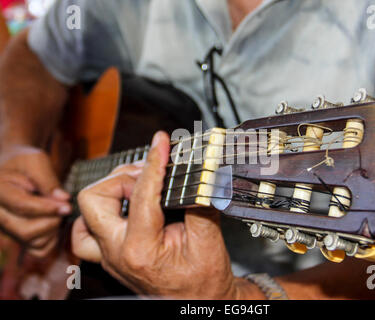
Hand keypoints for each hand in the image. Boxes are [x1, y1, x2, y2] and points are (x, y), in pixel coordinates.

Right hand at [0, 145, 70, 256]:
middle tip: (65, 207)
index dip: (48, 208)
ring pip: (33, 243)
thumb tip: (63, 199)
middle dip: (52, 220)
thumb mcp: (36, 160)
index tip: (67, 205)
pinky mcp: (18, 238)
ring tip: (59, 211)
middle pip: (26, 231)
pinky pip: (39, 250)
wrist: (15, 169)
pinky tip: (55, 222)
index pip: (22, 206)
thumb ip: (48, 179)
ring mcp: (7, 230)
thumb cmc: (25, 162)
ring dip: (54, 229)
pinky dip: (53, 240)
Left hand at [72, 131, 263, 298]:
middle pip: (96, 197)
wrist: (198, 299)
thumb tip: (200, 171)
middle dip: (123, 176)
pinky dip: (99, 211)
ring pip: (87, 210)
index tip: (161, 142)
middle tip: (150, 172)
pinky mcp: (109, 253)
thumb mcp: (208, 239)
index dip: (154, 162)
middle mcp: (116, 251)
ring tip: (138, 184)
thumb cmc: (202, 279)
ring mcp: (108, 254)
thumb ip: (200, 202)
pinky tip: (119, 206)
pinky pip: (85, 230)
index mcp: (140, 249)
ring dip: (111, 189)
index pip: (141, 194)